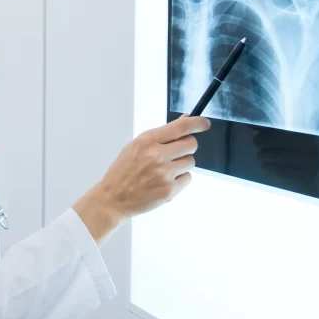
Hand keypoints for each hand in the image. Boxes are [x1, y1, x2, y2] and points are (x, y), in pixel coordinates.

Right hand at [73, 116, 210, 242]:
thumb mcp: (137, 146)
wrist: (113, 198)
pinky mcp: (169, 190)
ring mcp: (164, 174)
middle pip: (191, 144)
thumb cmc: (124, 171)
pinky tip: (164, 182)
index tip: (204, 123)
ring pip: (190, 162)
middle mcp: (157, 156)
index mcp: (147, 141)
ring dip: (182, 165)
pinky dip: (179, 180)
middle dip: (187, 146)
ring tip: (164, 170)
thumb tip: (185, 119)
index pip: (181, 127)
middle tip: (176, 153)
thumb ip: (161, 135)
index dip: (197, 123)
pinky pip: (188, 178)